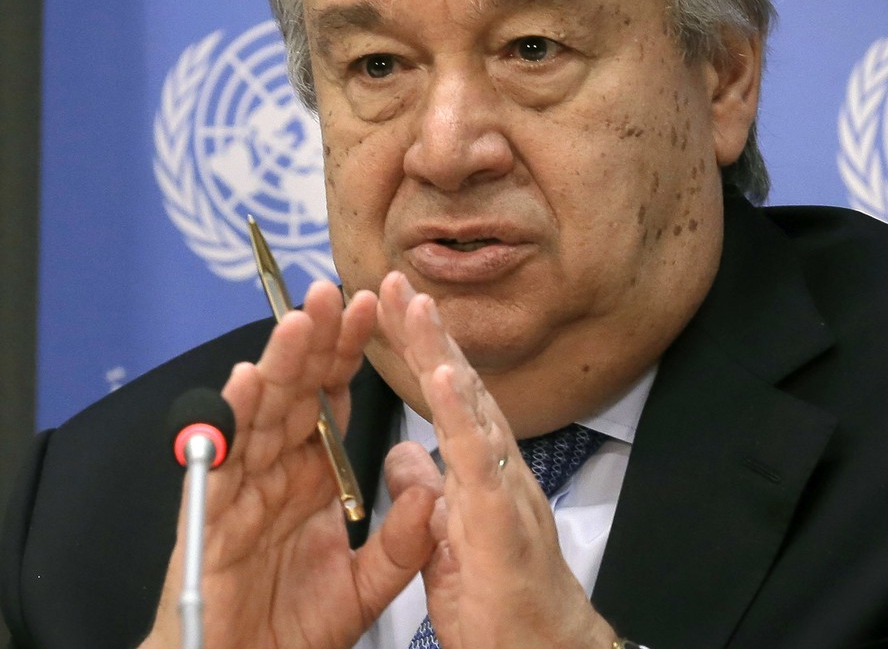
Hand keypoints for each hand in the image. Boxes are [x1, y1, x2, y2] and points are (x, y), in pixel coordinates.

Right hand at [142, 280, 438, 648]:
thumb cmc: (291, 628)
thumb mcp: (367, 586)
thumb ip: (401, 541)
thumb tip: (432, 494)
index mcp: (310, 479)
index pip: (331, 402)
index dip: (348, 356)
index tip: (373, 310)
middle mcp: (274, 473)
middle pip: (294, 392)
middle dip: (314, 341)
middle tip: (333, 292)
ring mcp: (241, 489)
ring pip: (260, 413)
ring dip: (279, 364)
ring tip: (299, 322)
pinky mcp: (212, 515)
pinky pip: (223, 461)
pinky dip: (232, 420)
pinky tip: (247, 381)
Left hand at [377, 272, 618, 648]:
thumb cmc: (503, 605)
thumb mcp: (446, 540)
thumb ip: (426, 492)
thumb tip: (405, 454)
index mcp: (474, 472)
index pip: (441, 399)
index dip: (415, 352)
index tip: (384, 308)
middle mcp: (494, 470)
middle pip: (456, 388)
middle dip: (424, 332)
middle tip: (393, 281)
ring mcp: (503, 490)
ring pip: (471, 411)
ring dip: (443, 354)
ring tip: (416, 307)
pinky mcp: (502, 521)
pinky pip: (479, 462)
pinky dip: (462, 416)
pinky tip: (446, 377)